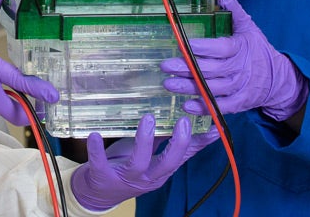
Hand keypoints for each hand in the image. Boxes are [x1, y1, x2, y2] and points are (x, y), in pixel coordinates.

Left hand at [71, 115, 219, 211]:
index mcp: (160, 170)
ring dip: (144, 141)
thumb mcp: (148, 156)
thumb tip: (180, 116)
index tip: (215, 127)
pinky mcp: (102, 176)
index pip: (185, 157)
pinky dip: (97, 150)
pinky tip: (95, 136)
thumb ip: (162, 140)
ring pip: (139, 163)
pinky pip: (100, 163)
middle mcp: (147, 177)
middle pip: (168, 164)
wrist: (97, 193)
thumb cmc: (125, 168)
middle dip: (177, 144)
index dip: (200, 143)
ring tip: (148, 119)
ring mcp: (125, 178)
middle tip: (183, 121)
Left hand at [162, 0, 308, 120]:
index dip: (201, 48)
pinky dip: (204, 107)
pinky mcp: (240, 104)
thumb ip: (236, 13)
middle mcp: (240, 70)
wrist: (279, 79)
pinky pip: (221, 107)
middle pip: (211, 70)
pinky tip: (186, 105)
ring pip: (212, 89)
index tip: (182, 45)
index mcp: (241, 49)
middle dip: (187, 68)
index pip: (220, 48)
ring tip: (168, 84)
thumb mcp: (250, 29)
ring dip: (190, 87)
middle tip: (166, 66)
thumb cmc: (258, 51)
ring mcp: (240, 88)